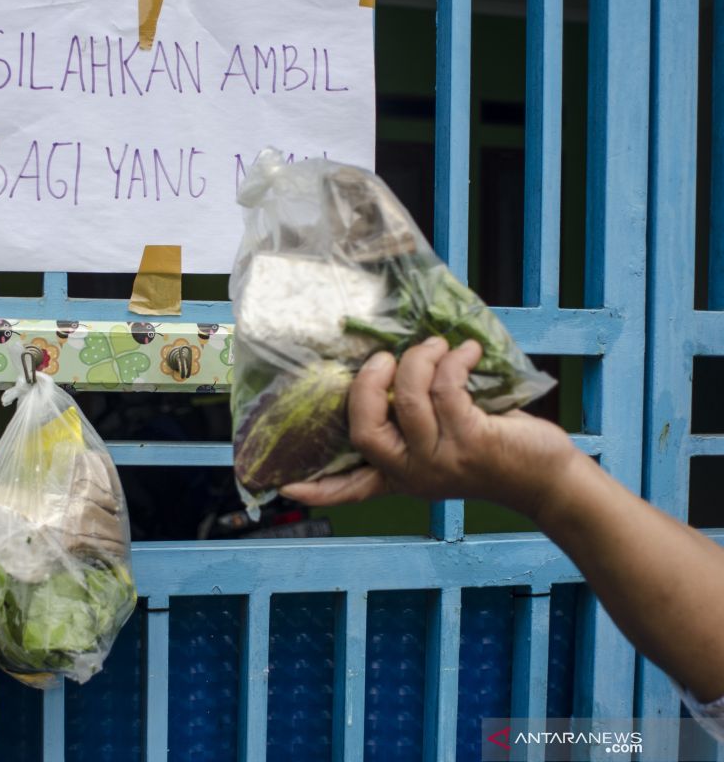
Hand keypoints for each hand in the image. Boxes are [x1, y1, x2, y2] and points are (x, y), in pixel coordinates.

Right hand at [280, 337, 576, 519]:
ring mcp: (440, 461)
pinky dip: (454, 360)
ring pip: (409, 399)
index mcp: (401, 476)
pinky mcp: (471, 442)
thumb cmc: (496, 451)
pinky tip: (468, 352)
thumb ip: (415, 421)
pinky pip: (446, 388)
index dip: (319, 488)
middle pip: (365, 430)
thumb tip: (393, 366)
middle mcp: (413, 473)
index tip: (287, 487)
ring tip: (436, 345)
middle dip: (369, 386)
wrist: (547, 477)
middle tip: (384, 360)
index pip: (352, 488)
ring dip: (420, 359)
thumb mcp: (446, 444)